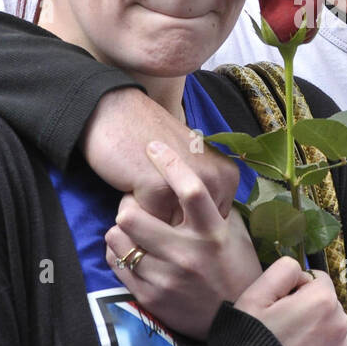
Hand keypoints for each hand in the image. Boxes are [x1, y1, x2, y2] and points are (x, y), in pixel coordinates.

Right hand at [81, 87, 238, 220]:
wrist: (118, 113)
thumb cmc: (150, 141)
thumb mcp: (191, 166)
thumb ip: (203, 193)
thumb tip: (202, 231)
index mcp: (228, 177)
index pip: (210, 225)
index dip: (187, 221)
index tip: (172, 195)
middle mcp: (217, 181)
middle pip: (191, 232)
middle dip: (170, 224)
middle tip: (155, 188)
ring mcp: (191, 186)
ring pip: (169, 232)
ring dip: (152, 219)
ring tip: (144, 185)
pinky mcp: (160, 189)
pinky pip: (146, 222)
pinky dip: (134, 210)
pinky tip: (132, 183)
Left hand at [104, 142, 261, 339]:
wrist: (236, 322)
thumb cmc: (236, 270)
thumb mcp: (235, 236)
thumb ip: (215, 209)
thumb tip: (195, 176)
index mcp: (212, 233)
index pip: (190, 191)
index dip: (169, 164)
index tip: (154, 147)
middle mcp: (187, 254)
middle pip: (132, 216)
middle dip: (128, 205)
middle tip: (134, 205)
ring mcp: (165, 277)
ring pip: (117, 239)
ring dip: (120, 230)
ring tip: (133, 232)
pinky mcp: (150, 296)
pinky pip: (116, 263)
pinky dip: (119, 253)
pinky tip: (133, 252)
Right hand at [235, 258, 346, 345]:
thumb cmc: (245, 343)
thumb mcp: (253, 295)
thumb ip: (282, 270)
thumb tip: (300, 271)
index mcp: (321, 299)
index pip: (316, 280)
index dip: (295, 290)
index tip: (278, 306)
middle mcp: (341, 323)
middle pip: (327, 305)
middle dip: (309, 311)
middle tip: (282, 331)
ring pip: (336, 330)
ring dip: (321, 333)